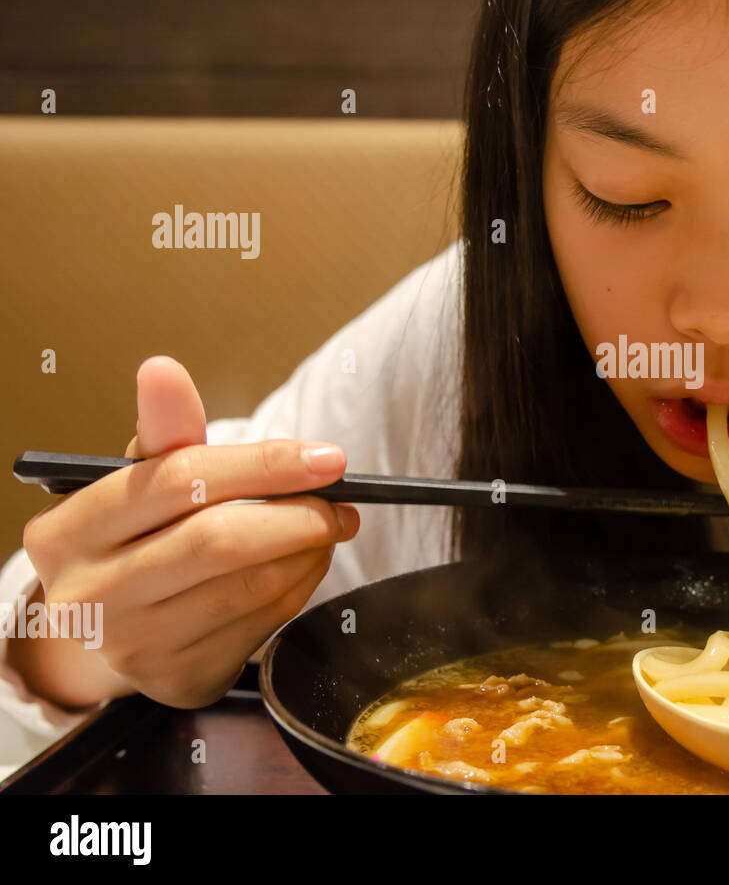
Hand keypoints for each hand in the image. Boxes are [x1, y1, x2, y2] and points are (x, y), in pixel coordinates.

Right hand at [17, 355, 359, 708]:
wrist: (112, 627)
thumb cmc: (135, 539)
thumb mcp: (139, 480)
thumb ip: (165, 431)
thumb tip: (163, 370)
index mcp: (68, 530)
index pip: (179, 481)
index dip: (263, 464)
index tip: (326, 456)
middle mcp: (90, 595)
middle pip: (220, 541)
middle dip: (299, 514)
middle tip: (339, 499)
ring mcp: (134, 645)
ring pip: (252, 586)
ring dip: (310, 551)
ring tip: (327, 527)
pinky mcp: (179, 679)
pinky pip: (265, 624)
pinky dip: (301, 587)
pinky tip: (305, 564)